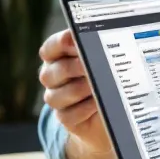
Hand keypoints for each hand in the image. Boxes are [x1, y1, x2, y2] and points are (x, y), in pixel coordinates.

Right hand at [39, 29, 115, 158]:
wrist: (109, 110)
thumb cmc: (106, 76)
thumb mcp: (104, 61)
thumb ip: (99, 50)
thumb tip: (105, 42)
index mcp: (58, 57)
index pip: (50, 48)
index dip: (61, 43)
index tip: (75, 40)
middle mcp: (52, 77)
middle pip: (50, 73)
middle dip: (73, 68)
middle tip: (91, 64)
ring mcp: (56, 99)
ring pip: (56, 96)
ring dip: (79, 90)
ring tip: (99, 85)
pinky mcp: (64, 118)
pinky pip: (68, 115)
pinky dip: (85, 109)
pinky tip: (99, 104)